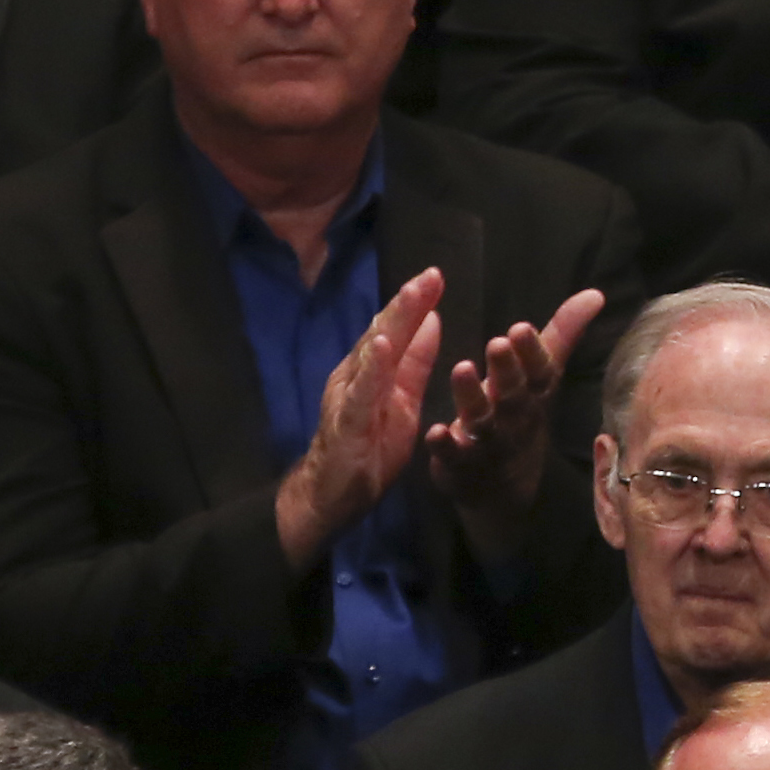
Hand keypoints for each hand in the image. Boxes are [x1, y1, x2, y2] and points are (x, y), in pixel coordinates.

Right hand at [274, 269, 447, 568]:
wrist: (332, 494)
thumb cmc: (368, 444)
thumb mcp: (402, 397)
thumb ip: (415, 361)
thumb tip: (433, 318)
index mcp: (373, 369)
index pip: (395, 329)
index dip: (414, 302)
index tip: (436, 275)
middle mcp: (357, 375)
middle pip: (383, 333)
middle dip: (406, 303)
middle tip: (429, 276)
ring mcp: (349, 397)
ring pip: (371, 355)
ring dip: (391, 325)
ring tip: (410, 297)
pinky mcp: (346, 423)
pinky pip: (360, 393)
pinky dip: (371, 369)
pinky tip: (382, 347)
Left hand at [426, 284, 612, 558]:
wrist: (502, 491)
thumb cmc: (520, 418)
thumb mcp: (542, 378)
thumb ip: (562, 334)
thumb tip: (595, 293)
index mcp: (533, 395)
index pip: (540, 372)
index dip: (532, 352)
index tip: (521, 328)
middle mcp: (514, 419)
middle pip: (514, 394)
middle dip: (507, 370)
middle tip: (498, 344)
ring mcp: (488, 444)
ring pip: (483, 421)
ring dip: (472, 397)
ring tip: (461, 369)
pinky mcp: (459, 465)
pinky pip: (452, 456)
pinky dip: (444, 445)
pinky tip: (434, 432)